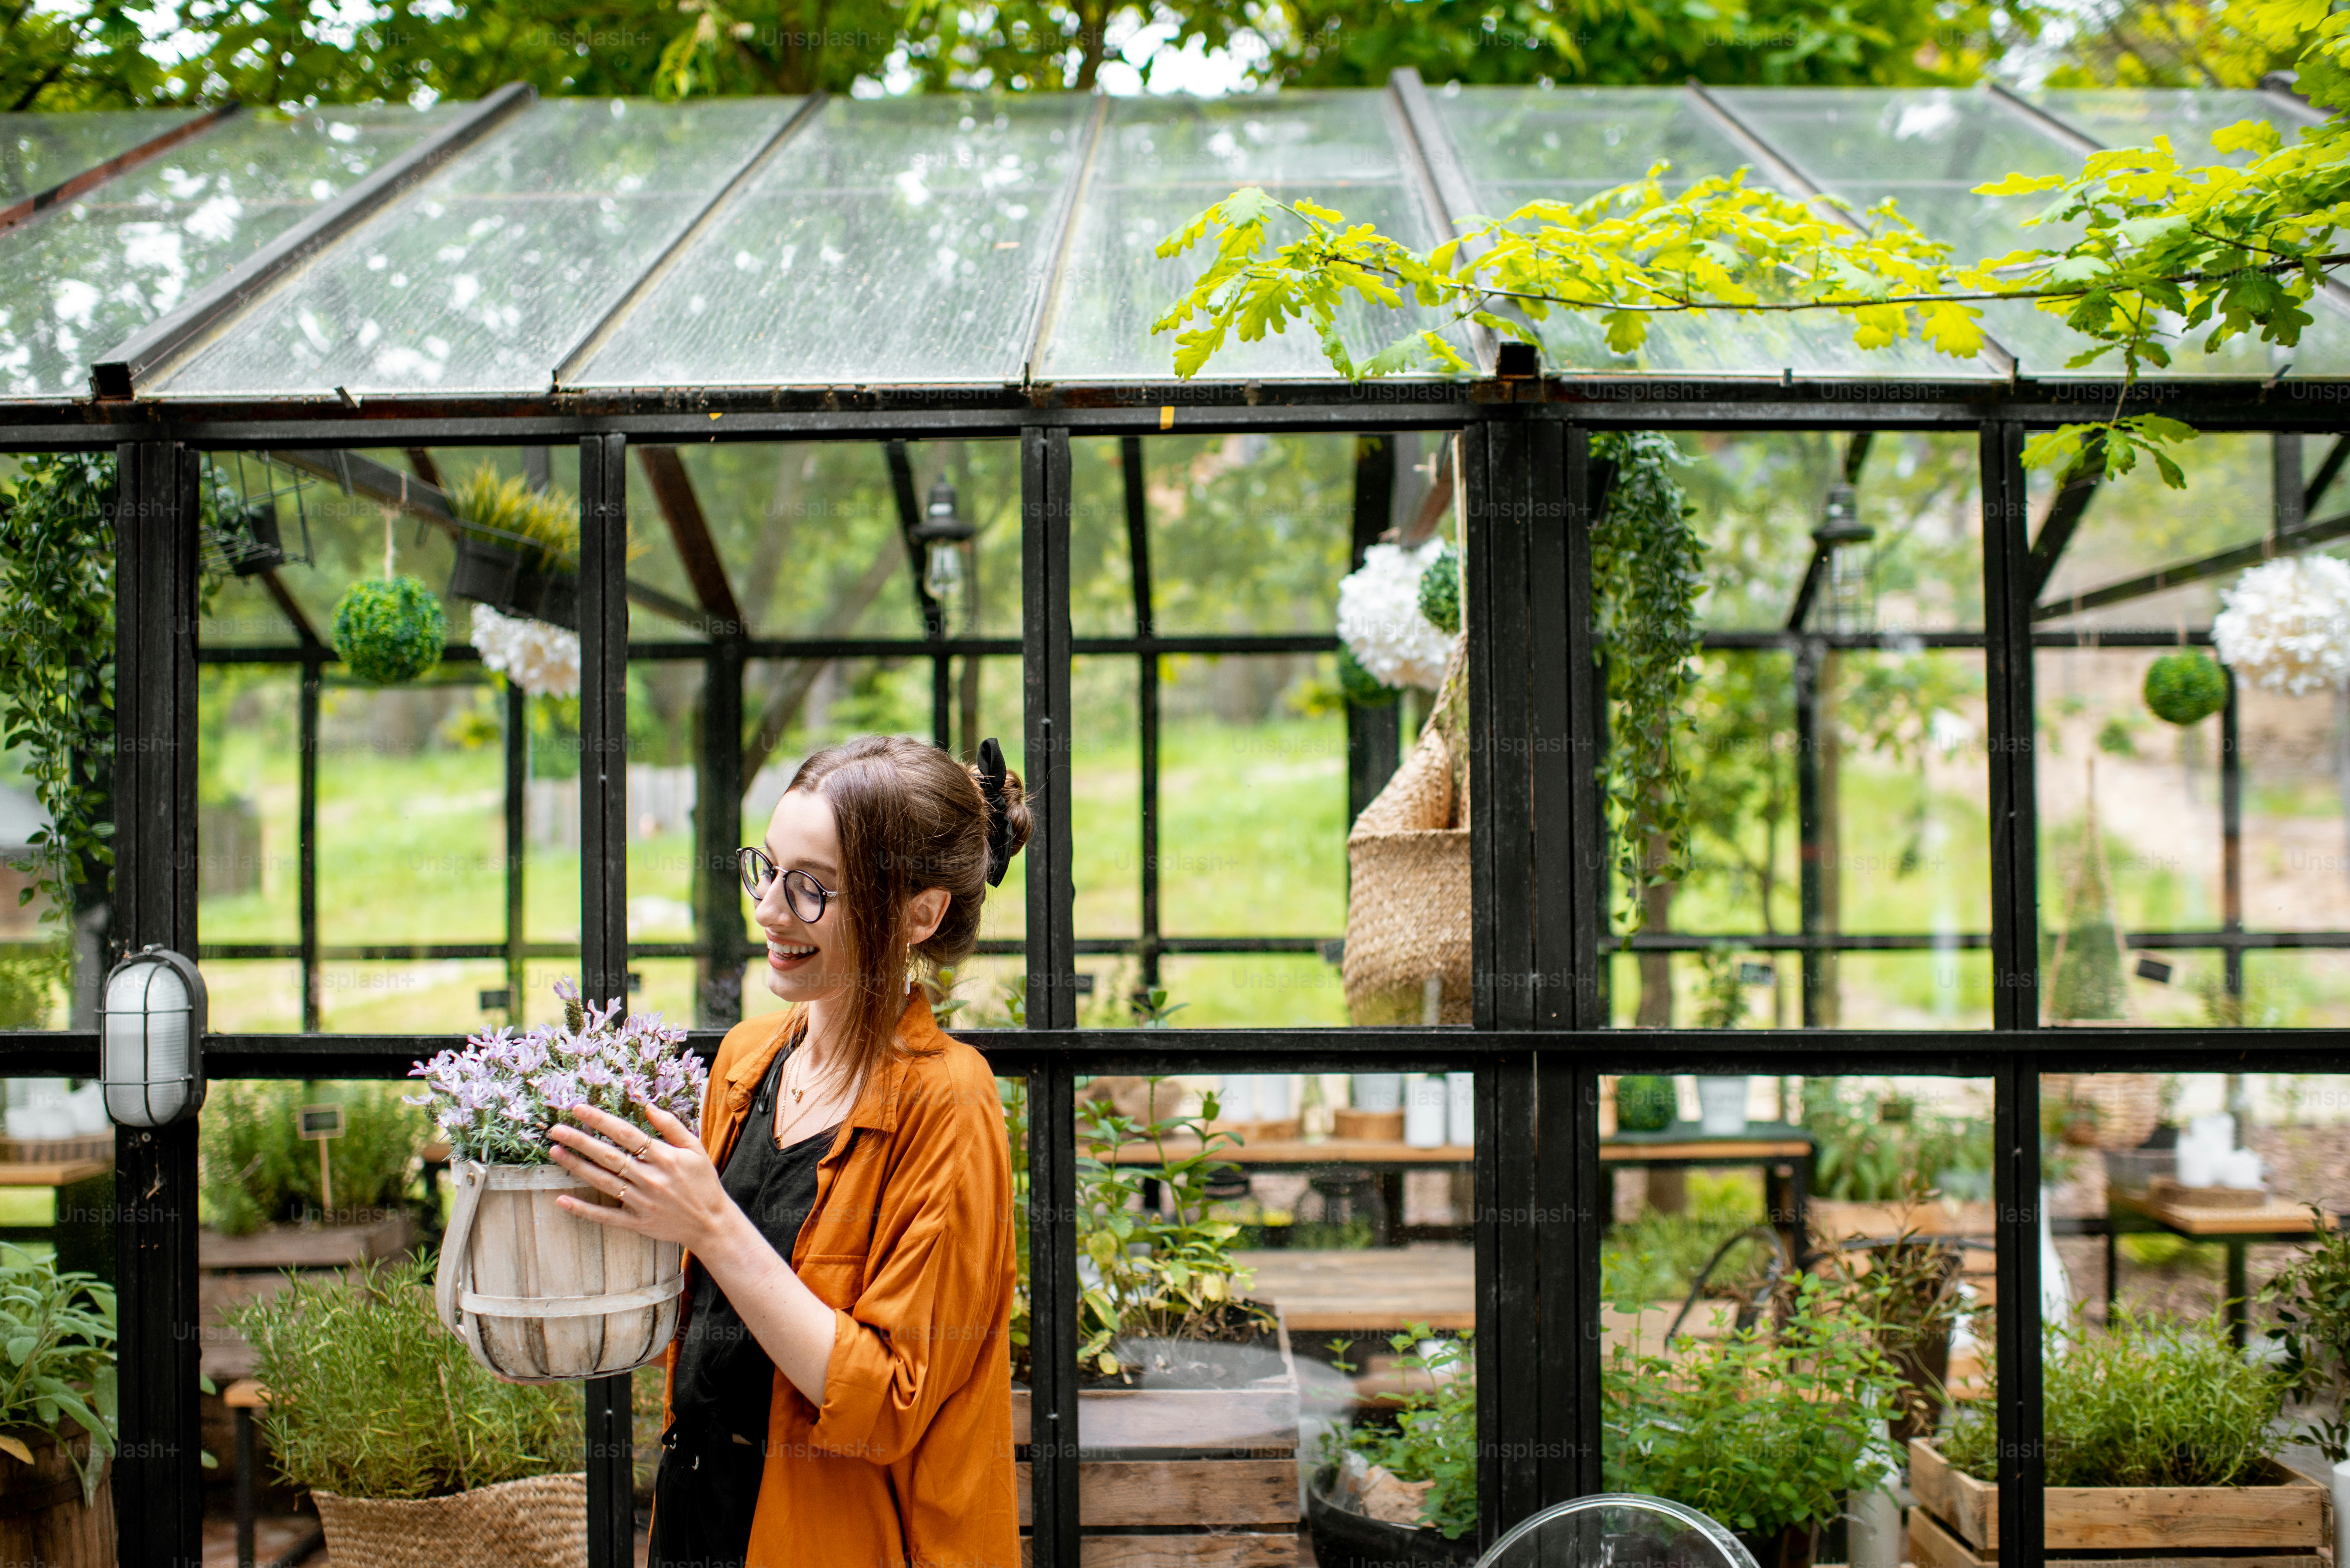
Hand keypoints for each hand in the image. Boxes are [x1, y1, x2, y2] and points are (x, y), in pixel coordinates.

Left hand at [547, 1103, 731, 1253]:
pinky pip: (605, 1215)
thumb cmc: (703, 1183)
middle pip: (609, 1156)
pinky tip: (562, 1200)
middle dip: (580, 1141)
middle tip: (556, 1129)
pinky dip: (583, 1209)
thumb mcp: (695, 1149)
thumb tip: (648, 1106)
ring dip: (577, 1166)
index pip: (626, 1134)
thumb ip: (672, 1127)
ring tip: (556, 1152)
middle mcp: (650, 1178)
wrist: (711, 1223)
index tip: (579, 1109)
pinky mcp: (636, 1222)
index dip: (601, 1120)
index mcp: (664, 1157)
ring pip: (603, 1181)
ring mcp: (641, 1202)